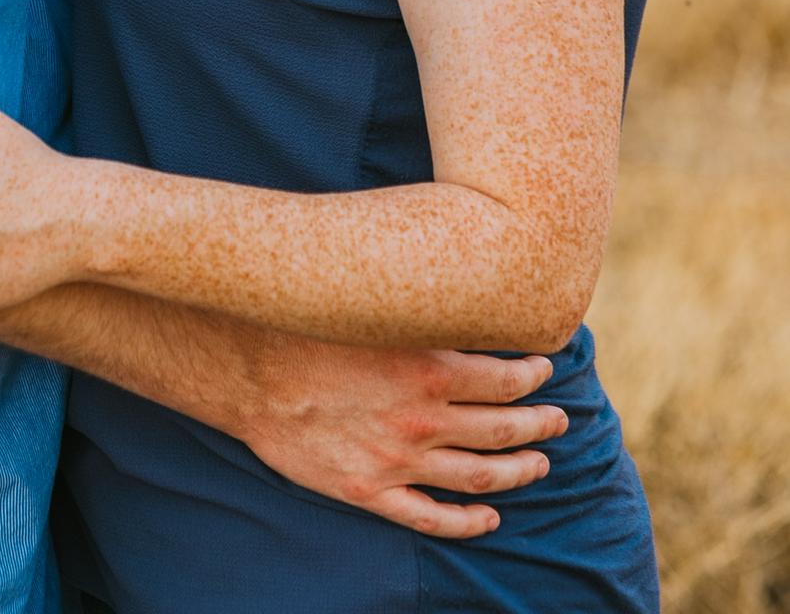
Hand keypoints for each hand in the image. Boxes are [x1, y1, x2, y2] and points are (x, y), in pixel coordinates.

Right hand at [241, 336, 567, 536]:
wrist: (248, 370)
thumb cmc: (309, 325)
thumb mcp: (376, 306)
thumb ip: (423, 309)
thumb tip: (463, 287)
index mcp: (428, 368)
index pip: (505, 379)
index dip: (534, 377)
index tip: (546, 370)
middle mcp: (421, 419)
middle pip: (502, 429)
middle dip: (539, 425)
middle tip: (559, 421)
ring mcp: (397, 460)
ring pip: (478, 474)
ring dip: (517, 471)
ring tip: (540, 464)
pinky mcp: (369, 490)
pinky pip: (431, 515)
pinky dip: (468, 521)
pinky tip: (490, 516)